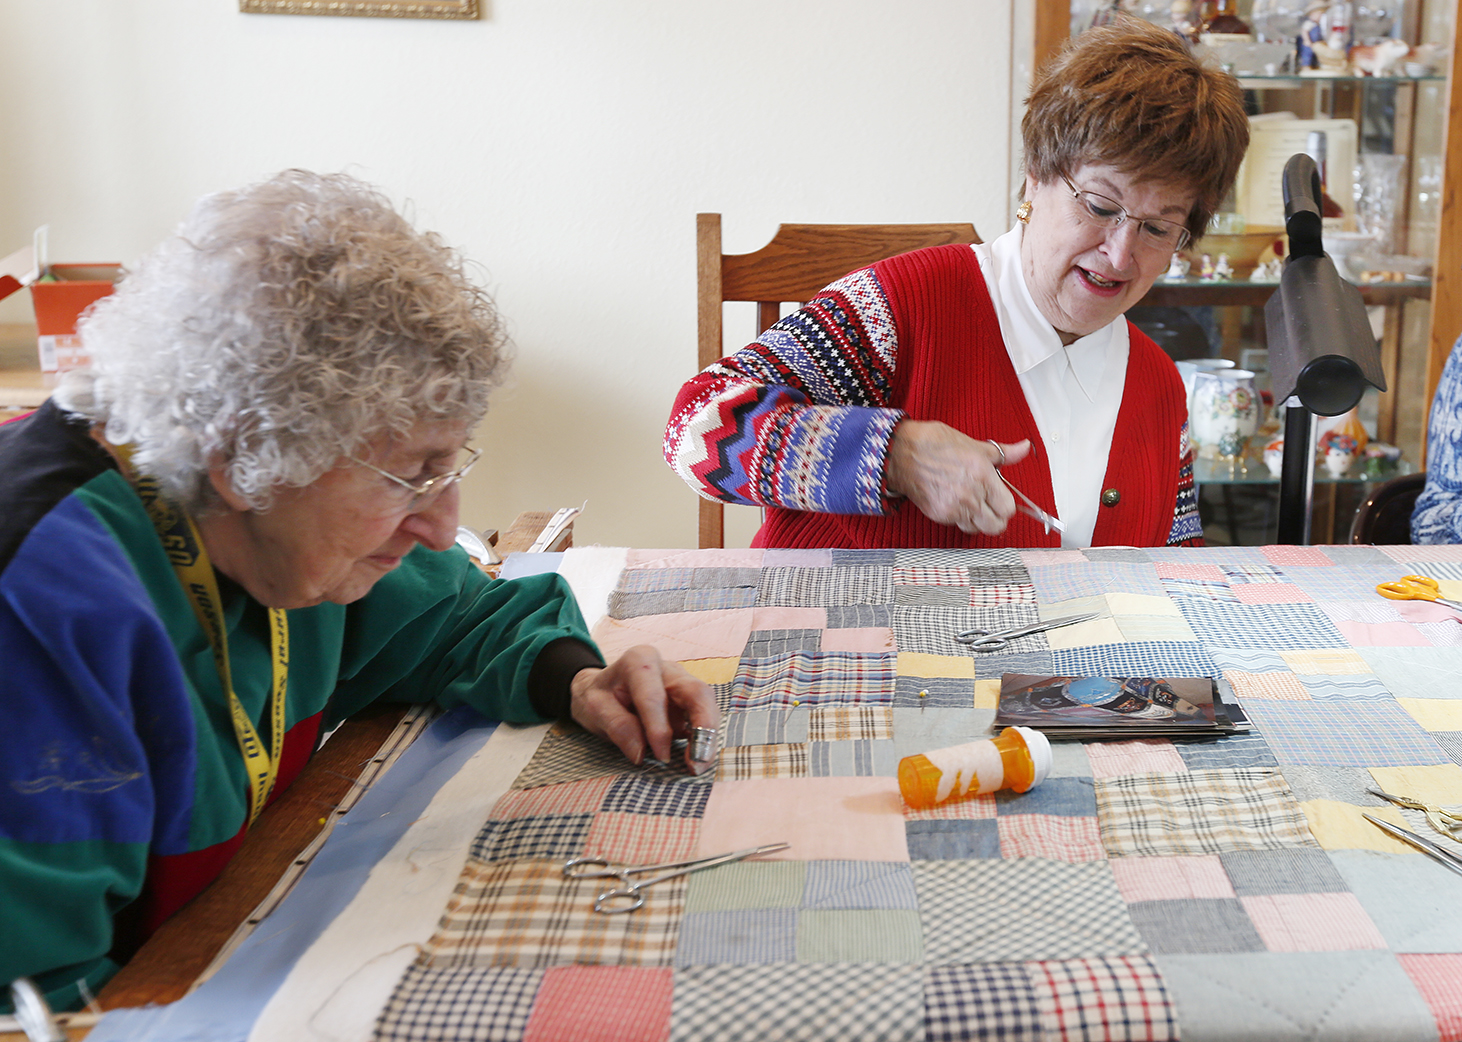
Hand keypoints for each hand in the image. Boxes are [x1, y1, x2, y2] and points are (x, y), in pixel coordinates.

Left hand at [569, 645, 720, 772]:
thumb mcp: (594, 709)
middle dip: (703, 727)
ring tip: (699, 766)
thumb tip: (641, 754)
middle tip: (698, 760)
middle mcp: (668, 669)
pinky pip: (704, 718)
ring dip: (707, 737)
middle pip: (696, 692)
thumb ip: (618, 727)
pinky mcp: (689, 703)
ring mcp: (682, 684)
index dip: (660, 728)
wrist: (601, 690)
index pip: (654, 696)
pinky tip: (699, 760)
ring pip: (707, 705)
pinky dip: (704, 740)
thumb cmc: (598, 696)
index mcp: (640, 661)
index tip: (661, 757)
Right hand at [885, 420, 1031, 534]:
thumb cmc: (934, 444)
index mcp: (984, 476)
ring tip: (971, 505)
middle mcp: (971, 495)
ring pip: (977, 529)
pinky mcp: (939, 514)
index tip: (1000, 499)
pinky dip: (959, 518)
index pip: (1008, 508)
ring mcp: (954, 507)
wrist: (901, 452)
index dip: (1006, 505)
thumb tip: (1025, 448)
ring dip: (977, 521)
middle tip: (991, 508)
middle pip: (996, 526)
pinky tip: (955, 503)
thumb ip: (1004, 453)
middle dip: (996, 519)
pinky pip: (957, 525)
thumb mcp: (974, 445)